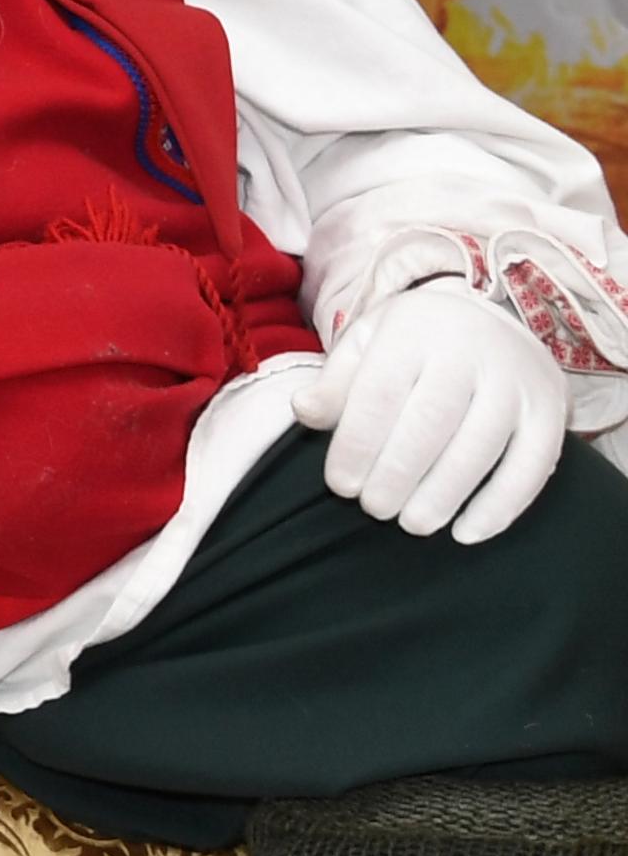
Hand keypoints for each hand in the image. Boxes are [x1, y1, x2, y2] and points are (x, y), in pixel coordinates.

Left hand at [293, 282, 569, 541]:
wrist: (489, 322)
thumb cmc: (412, 344)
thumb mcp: (367, 345)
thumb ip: (336, 382)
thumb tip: (305, 411)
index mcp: (413, 329)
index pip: (380, 393)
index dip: (358, 445)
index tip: (341, 486)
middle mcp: (470, 350)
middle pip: (430, 422)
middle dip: (397, 474)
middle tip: (374, 509)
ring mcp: (515, 380)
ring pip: (480, 446)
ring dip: (443, 494)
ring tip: (412, 524)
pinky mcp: (550, 411)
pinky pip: (530, 465)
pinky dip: (500, 506)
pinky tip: (467, 532)